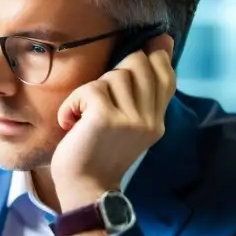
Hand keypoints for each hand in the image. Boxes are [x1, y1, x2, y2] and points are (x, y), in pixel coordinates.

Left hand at [50, 35, 174, 209]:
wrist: (84, 189)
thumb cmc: (96, 154)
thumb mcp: (127, 126)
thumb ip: (139, 94)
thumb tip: (158, 46)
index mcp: (156, 121)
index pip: (166, 74)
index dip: (154, 56)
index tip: (141, 50)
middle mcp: (149, 119)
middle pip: (139, 65)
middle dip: (114, 72)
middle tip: (98, 98)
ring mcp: (131, 119)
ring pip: (114, 75)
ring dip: (90, 92)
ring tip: (83, 116)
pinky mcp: (107, 118)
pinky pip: (90, 89)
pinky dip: (72, 103)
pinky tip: (70, 122)